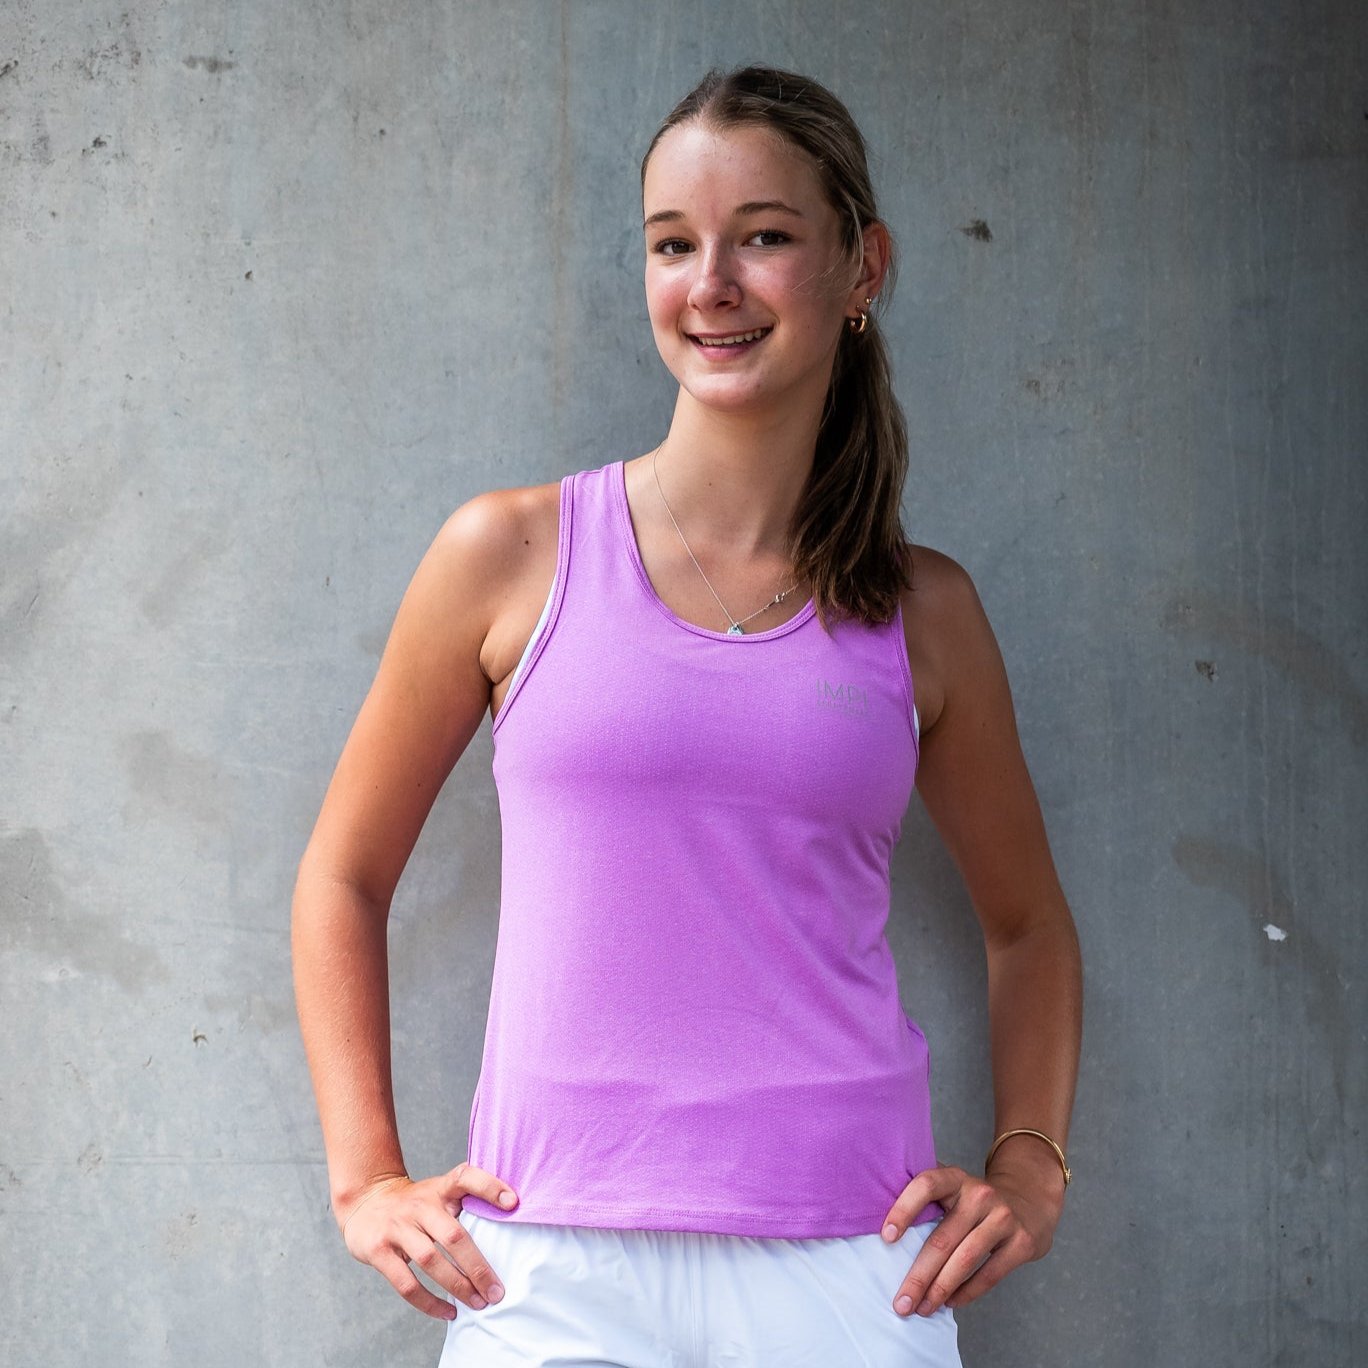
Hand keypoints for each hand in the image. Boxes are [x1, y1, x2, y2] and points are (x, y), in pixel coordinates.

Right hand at [337, 1162, 519, 1320]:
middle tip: (497, 1291)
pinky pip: (407, 1283)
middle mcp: (419, 1206)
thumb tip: (509, 1221)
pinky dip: (429, 1302)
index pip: (465, 1177)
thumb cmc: (414, 1203)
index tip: (513, 1202)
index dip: (489, 1187)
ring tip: (479, 1303)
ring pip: (431, 1260)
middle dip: (478, 1267)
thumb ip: (464, 1201)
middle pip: (453, 1235)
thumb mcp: (437, 1191)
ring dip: (458, 1286)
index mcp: (438, 1188)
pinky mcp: (379, 1251)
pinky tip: (448, 1311)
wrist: (364, 1201)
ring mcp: (397, 1227)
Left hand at [880, 1155, 1063, 1318]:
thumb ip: (925, 1196)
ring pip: (965, 1259)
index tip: (886, 1237)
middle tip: (901, 1302)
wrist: (1029, 1200)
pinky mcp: (1022, 1242)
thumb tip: (879, 1219)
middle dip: (918, 1275)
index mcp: (956, 1178)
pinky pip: (989, 1274)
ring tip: (922, 1308)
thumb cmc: (976, 1200)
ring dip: (940, 1289)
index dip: (904, 1209)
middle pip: (942, 1238)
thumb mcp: (953, 1186)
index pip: (926, 1185)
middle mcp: (980, 1194)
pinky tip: (951, 1303)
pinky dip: (967, 1292)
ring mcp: (1003, 1217)